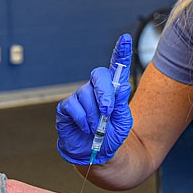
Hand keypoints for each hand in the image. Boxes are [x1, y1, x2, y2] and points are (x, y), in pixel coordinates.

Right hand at [56, 34, 132, 164]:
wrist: (97, 154)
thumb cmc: (111, 136)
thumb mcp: (123, 121)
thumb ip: (121, 103)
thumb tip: (118, 86)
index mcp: (112, 90)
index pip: (116, 67)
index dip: (120, 52)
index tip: (125, 38)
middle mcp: (95, 89)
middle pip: (98, 75)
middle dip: (104, 93)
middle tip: (108, 112)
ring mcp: (80, 96)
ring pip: (85, 94)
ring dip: (94, 115)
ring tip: (97, 128)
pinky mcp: (67, 107)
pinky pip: (73, 106)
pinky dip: (82, 119)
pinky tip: (86, 128)